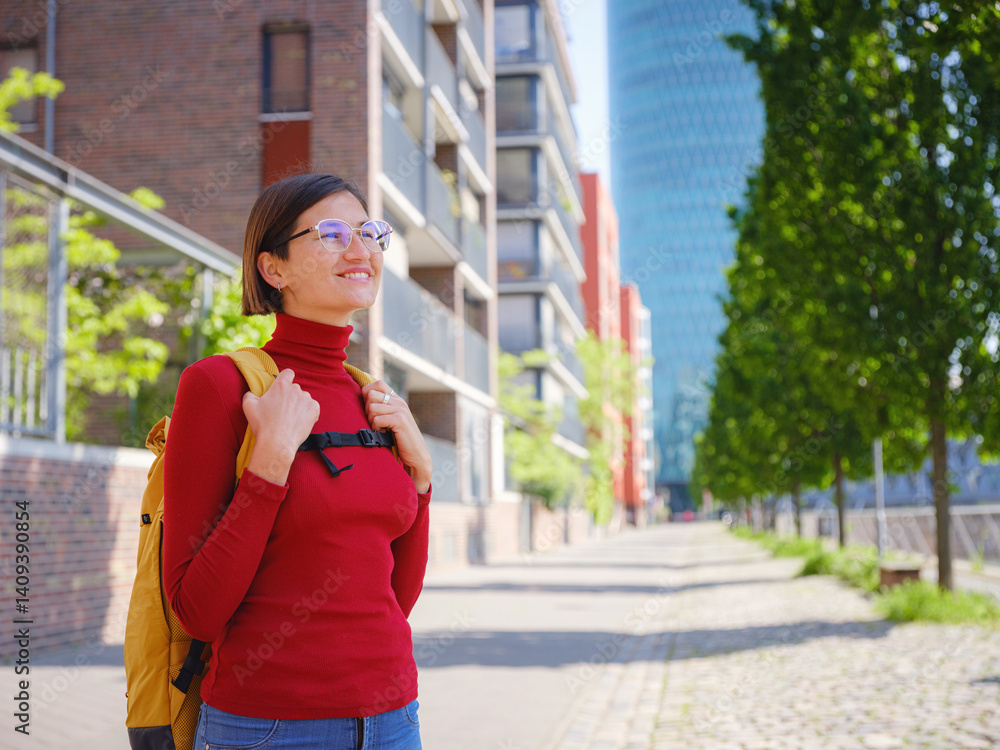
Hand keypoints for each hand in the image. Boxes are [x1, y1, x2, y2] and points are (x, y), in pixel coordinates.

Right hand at [242, 369, 319, 484]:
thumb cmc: (262, 424)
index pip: (288, 373)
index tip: (283, 387)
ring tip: (290, 418)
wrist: (277, 442)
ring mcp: (307, 399)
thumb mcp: (248, 405)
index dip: (285, 378)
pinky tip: (299, 421)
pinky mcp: (315, 409)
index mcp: (281, 385)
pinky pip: (312, 407)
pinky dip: (308, 413)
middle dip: (290, 396)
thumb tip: (252, 393)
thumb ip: (250, 394)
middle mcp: (296, 389)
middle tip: (282, 410)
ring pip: (304, 398)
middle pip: (295, 388)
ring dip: (299, 405)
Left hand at [361, 381, 431, 493]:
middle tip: (374, 422)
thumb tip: (362, 399)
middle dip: (366, 409)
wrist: (416, 455)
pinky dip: (376, 429)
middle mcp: (399, 401)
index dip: (367, 392)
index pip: (378, 383)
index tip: (368, 409)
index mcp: (397, 399)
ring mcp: (400, 410)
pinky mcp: (399, 420)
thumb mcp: (391, 420)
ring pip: (371, 407)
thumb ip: (382, 408)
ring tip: (379, 429)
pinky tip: (383, 434)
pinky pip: (377, 419)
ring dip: (371, 421)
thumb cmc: (400, 440)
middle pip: (370, 394)